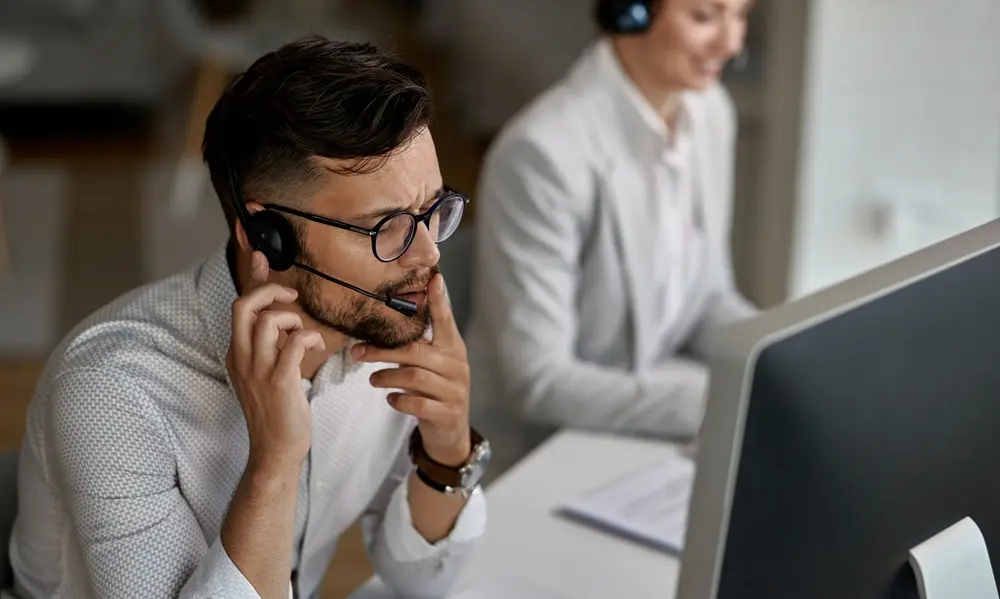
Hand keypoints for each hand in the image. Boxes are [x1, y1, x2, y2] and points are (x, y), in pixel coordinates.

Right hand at [226, 251, 324, 466]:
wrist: (275, 449)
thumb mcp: (267, 369)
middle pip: (243, 305)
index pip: (238, 305)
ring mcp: (258, 370)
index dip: (250, 277)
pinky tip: (316, 346)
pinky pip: (292, 345)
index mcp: (237, 352)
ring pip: (268, 320)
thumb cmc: (276, 408)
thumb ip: (271, 340)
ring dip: (292, 318)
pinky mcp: (279, 382)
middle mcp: (242, 357)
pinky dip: (307, 338)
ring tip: (304, 333)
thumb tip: (280, 313)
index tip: (259, 254)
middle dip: (270, 290)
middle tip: (292, 296)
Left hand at [351, 274, 470, 465]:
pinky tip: (390, 399)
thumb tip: (384, 324)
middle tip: (357, 352)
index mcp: (453, 348)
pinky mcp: (448, 413)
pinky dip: (399, 400)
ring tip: (372, 379)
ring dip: (387, 376)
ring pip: (414, 376)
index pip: (446, 321)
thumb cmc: (435, 391)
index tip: (434, 280)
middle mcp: (457, 366)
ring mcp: (454, 390)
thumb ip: (418, 346)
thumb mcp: (432, 365)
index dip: (439, 302)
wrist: (450, 433)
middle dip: (383, 351)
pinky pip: (418, 404)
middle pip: (416, 351)